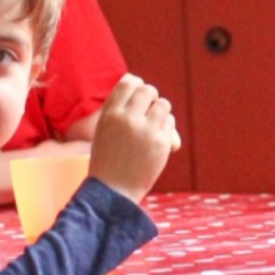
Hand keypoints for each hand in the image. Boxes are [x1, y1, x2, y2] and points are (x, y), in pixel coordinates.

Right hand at [88, 74, 179, 202]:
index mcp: (110, 114)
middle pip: (148, 90)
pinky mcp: (161, 142)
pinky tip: (156, 140)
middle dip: (151, 98)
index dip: (136, 85)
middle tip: (148, 110)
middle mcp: (127, 118)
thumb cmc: (108, 160)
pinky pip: (170, 122)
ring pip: (163, 104)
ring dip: (160, 112)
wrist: (113, 191)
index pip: (128, 83)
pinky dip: (166, 128)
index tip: (139, 92)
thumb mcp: (105, 130)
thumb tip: (146, 89)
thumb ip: (121, 110)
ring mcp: (146, 129)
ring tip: (152, 126)